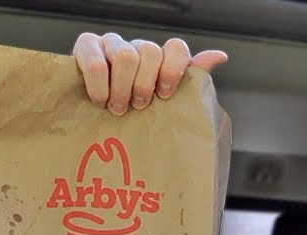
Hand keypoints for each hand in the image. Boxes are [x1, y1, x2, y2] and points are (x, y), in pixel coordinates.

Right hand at [72, 33, 227, 115]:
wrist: (94, 117)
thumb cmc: (132, 110)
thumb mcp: (164, 101)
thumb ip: (191, 78)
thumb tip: (220, 56)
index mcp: (158, 58)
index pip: (175, 47)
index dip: (172, 70)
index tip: (165, 95)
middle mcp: (136, 47)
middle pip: (149, 51)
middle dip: (144, 85)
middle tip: (137, 107)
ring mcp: (111, 44)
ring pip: (125, 56)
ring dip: (122, 89)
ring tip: (117, 108)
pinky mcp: (86, 47)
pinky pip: (96, 61)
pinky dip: (100, 86)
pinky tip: (100, 100)